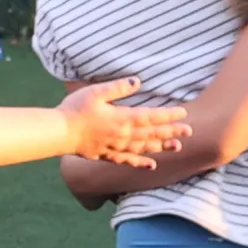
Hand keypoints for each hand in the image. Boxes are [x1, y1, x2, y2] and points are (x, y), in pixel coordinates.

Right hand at [56, 77, 183, 166]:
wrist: (59, 133)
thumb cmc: (75, 109)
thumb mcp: (96, 92)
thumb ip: (118, 88)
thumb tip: (137, 82)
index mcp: (122, 118)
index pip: (151, 116)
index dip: (168, 115)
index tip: (183, 113)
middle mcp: (123, 135)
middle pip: (151, 133)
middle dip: (171, 131)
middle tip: (188, 131)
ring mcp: (116, 147)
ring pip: (144, 147)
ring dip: (161, 147)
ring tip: (176, 147)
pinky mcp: (106, 155)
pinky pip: (128, 161)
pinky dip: (141, 163)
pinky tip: (151, 165)